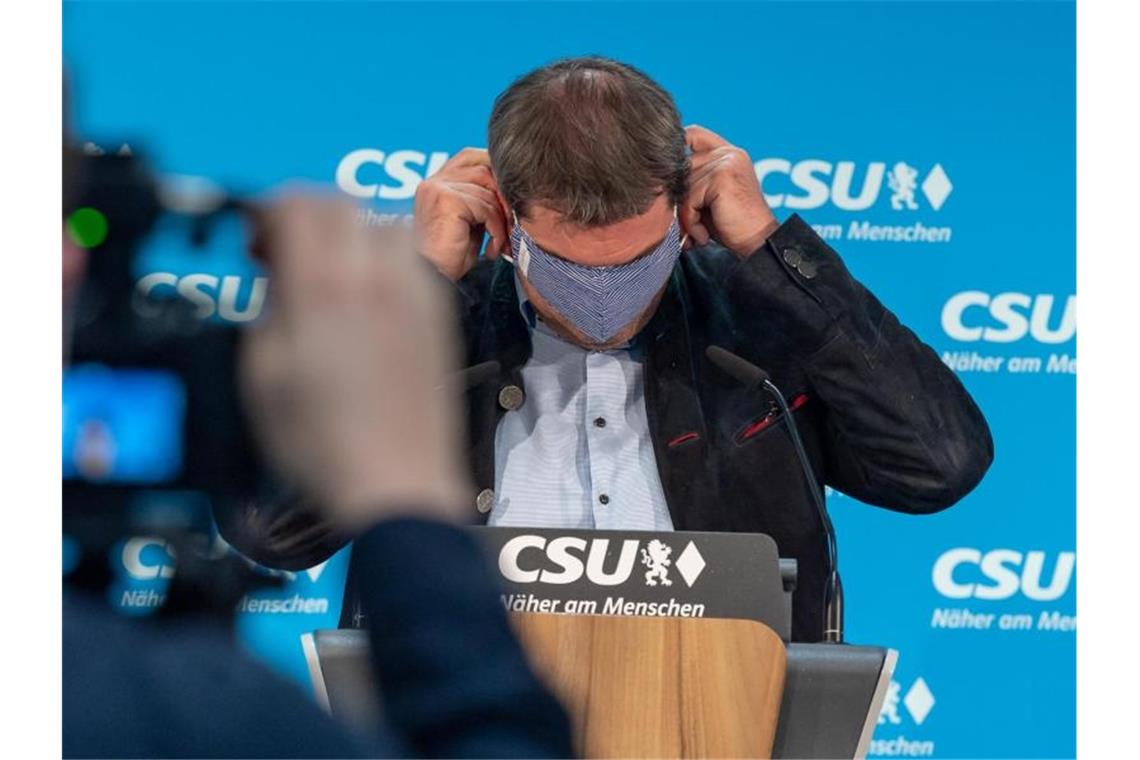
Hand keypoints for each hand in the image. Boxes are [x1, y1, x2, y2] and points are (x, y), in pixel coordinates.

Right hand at [241, 193, 470, 529]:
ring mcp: (415, 294)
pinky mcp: (439, 316)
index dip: (267, 209)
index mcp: (323, 288)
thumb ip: (267, 309)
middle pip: (340, 204)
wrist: (397, 483)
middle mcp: (376, 279)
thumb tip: (276, 275)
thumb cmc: (321, 443)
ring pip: (382, 225)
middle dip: (304, 214)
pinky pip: (411, 260)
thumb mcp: (262, 376)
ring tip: (326, 272)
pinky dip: (382, 260)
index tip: (253, 235)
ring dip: (348, 233)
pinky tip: (365, 298)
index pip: (297, 205)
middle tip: (281, 251)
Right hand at [412, 147, 509, 280]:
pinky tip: (491, 248)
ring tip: (500, 241)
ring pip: (488, 191)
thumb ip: (483, 201)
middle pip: (483, 169)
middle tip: (512, 223)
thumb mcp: (470, 222)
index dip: (494, 169)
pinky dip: (496, 229)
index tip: (510, 193)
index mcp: (436, 182)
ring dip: (501, 219)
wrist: (434, 278)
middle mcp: (434, 181)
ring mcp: (438, 188)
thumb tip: (511, 191)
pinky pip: (486, 207)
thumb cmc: (451, 256)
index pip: (469, 157)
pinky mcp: (446, 200)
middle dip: (504, 196)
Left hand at [680, 125, 778, 257]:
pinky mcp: (722, 177)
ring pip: (683, 188)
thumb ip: (691, 182)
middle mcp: (728, 154)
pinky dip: (691, 222)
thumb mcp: (708, 198)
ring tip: (698, 233)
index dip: (675, 147)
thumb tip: (657, 181)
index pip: (693, 134)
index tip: (668, 173)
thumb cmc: (732, 225)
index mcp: (728, 154)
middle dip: (678, 200)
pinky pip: (689, 199)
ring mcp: (726, 163)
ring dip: (685, 217)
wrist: (757, 243)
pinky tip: (703, 235)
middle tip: (686, 227)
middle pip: (681, 168)